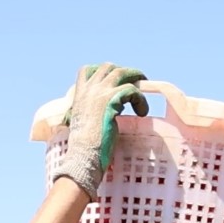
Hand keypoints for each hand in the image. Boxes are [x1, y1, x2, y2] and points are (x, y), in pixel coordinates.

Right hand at [54, 63, 148, 200]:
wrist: (83, 155)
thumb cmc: (84, 147)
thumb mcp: (83, 123)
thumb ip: (91, 112)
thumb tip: (107, 113)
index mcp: (79, 95)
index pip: (87, 70)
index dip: (103, 71)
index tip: (115, 80)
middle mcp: (88, 90)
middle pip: (107, 67)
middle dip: (124, 72)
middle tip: (137, 81)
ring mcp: (99, 93)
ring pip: (121, 73)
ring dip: (135, 79)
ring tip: (144, 91)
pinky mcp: (111, 101)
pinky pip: (131, 90)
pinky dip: (140, 100)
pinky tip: (142, 112)